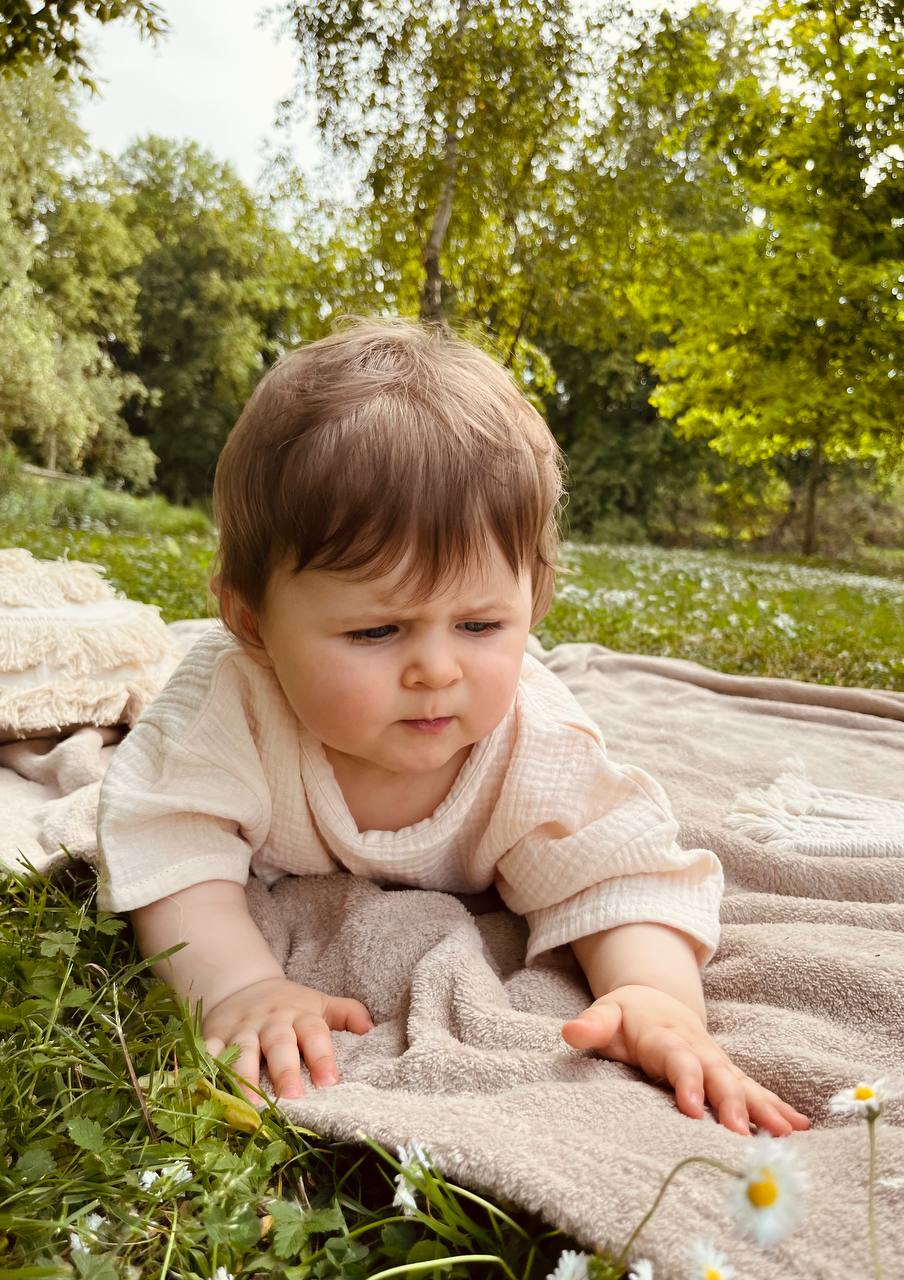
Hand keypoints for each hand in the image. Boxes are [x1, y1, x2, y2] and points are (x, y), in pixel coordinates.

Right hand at [203, 977, 373, 1103]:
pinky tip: (206, 1088)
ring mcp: (241, 1030)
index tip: (330, 1082)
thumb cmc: (289, 1005)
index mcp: (300, 1015)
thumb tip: (371, 1029)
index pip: (314, 1033)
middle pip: (279, 1044)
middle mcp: (270, 1022)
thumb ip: (347, 1014)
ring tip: (251, 1106)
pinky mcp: (214, 1036)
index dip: (322, 1056)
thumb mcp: (319, 1004)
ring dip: (246, 1078)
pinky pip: (208, 1052)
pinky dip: (206, 1067)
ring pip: (243, 1052)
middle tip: (293, 1097)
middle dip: (285, 1070)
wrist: (241, 986)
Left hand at [561, 984, 810, 1136]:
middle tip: (742, 1135)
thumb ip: (591, 1025)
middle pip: (718, 1077)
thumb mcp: (605, 1014)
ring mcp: (717, 1063)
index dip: (686, 1082)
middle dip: (731, 1105)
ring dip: (763, 1109)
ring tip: (784, 1135)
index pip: (678, 1061)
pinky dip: (778, 1107)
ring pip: (743, 1085)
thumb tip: (569, 1032)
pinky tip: (799, 1129)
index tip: (692, 1110)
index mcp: (666, 1039)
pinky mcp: (729, 1075)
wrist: (656, 1000)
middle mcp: (699, 1050)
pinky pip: (756, 1091)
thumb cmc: (627, 1016)